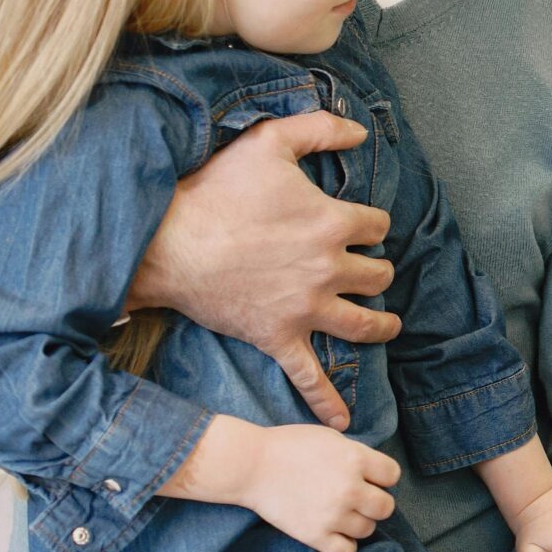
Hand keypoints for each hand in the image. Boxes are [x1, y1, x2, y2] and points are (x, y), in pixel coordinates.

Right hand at [132, 112, 399, 431]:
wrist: (163, 243)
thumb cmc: (215, 190)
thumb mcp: (267, 142)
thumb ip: (318, 127)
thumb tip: (360, 129)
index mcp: (334, 223)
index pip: (377, 226)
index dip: (370, 223)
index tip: (360, 224)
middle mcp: (330, 270)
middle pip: (378, 275)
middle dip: (376, 271)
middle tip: (370, 271)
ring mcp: (306, 309)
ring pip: (364, 323)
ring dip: (380, 324)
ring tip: (388, 325)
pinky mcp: (278, 338)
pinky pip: (309, 376)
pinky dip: (327, 401)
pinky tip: (344, 424)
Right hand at [229, 424, 399, 551]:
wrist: (249, 465)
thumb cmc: (288, 446)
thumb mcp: (330, 438)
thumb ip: (357, 454)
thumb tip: (374, 471)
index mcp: (356, 459)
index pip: (392, 475)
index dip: (381, 476)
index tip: (368, 477)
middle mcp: (350, 488)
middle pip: (386, 507)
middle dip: (373, 502)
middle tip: (356, 499)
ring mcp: (333, 514)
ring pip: (368, 529)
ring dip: (358, 523)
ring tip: (341, 514)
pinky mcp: (314, 535)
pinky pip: (347, 551)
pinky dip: (344, 545)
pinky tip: (335, 533)